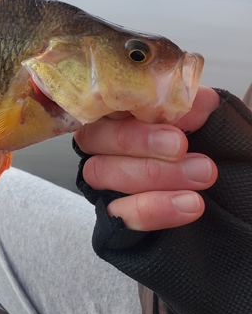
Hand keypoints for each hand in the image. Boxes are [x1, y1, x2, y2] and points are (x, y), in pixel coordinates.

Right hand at [73, 86, 219, 230]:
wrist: (219, 187)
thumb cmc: (206, 145)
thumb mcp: (206, 118)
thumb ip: (195, 106)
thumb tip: (193, 106)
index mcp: (115, 111)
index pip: (97, 99)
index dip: (123, 104)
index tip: (161, 107)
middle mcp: (99, 143)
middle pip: (93, 137)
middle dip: (137, 141)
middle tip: (180, 146)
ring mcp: (103, 179)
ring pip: (100, 172)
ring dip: (151, 174)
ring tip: (201, 174)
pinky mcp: (113, 214)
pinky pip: (119, 213)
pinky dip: (153, 209)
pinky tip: (189, 205)